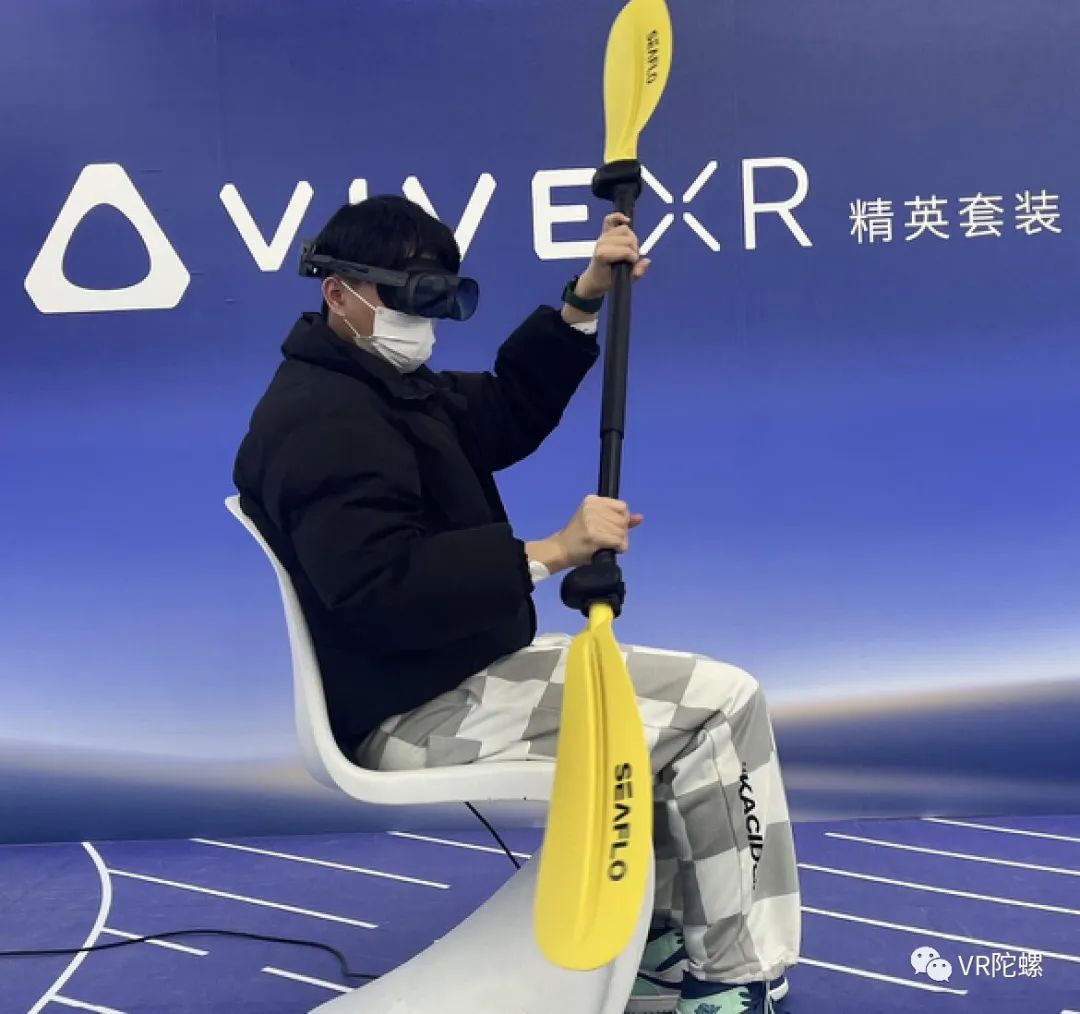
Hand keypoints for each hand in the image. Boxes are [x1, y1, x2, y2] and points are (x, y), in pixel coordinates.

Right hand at [527, 496, 644, 573]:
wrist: (561, 550)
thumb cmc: (580, 537)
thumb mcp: (598, 522)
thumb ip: (619, 518)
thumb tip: (640, 517)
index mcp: (592, 500)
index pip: (622, 507)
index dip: (622, 520)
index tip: (612, 529)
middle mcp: (592, 507)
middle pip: (623, 519)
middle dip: (621, 533)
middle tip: (609, 540)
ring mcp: (592, 520)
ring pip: (622, 531)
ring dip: (620, 542)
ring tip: (608, 545)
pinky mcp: (593, 535)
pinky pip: (618, 541)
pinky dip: (619, 547)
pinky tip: (612, 550)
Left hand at [574, 213, 650, 299]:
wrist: (594, 279)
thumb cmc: (607, 280)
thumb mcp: (623, 281)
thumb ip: (636, 273)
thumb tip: (646, 261)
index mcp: (603, 255)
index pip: (625, 250)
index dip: (633, 256)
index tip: (634, 263)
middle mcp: (601, 243)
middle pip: (628, 238)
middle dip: (634, 248)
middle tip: (633, 258)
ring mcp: (602, 237)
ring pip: (624, 230)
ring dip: (632, 239)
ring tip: (631, 249)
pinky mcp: (604, 233)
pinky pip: (611, 219)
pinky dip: (619, 217)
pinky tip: (627, 221)